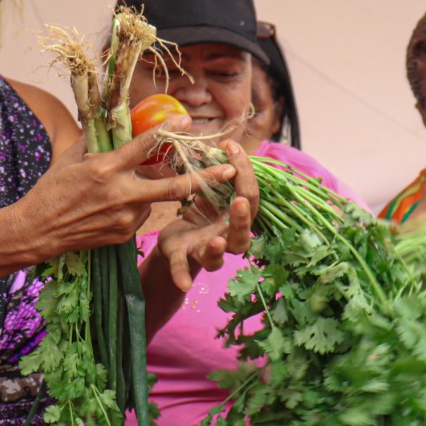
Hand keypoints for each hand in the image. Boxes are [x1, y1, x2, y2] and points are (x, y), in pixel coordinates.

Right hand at [21, 121, 241, 256]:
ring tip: (118, 190)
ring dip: (149, 190)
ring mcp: (125, 218)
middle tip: (230, 169)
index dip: (168, 131)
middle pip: (173, 186)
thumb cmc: (50, 189)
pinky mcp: (124, 235)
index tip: (187, 121)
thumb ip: (96, 139)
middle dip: (205, 178)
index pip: (144, 147)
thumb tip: (111, 119)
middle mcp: (120, 194)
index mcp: (106, 169)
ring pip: (153, 200)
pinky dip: (135, 207)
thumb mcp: (70, 157)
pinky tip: (111, 207)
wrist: (38, 230)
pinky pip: (141, 216)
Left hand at [151, 140, 257, 291]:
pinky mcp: (184, 258)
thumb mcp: (209, 190)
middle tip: (239, 200)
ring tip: (217, 241)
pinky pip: (183, 269)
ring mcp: (207, 251)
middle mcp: (227, 236)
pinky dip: (182, 276)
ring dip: (218, 249)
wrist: (176, 238)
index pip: (249, 195)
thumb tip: (226, 142)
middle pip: (243, 231)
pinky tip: (182, 284)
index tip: (231, 147)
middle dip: (243, 217)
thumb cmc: (200, 211)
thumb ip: (217, 173)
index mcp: (236, 216)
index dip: (245, 172)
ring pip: (220, 256)